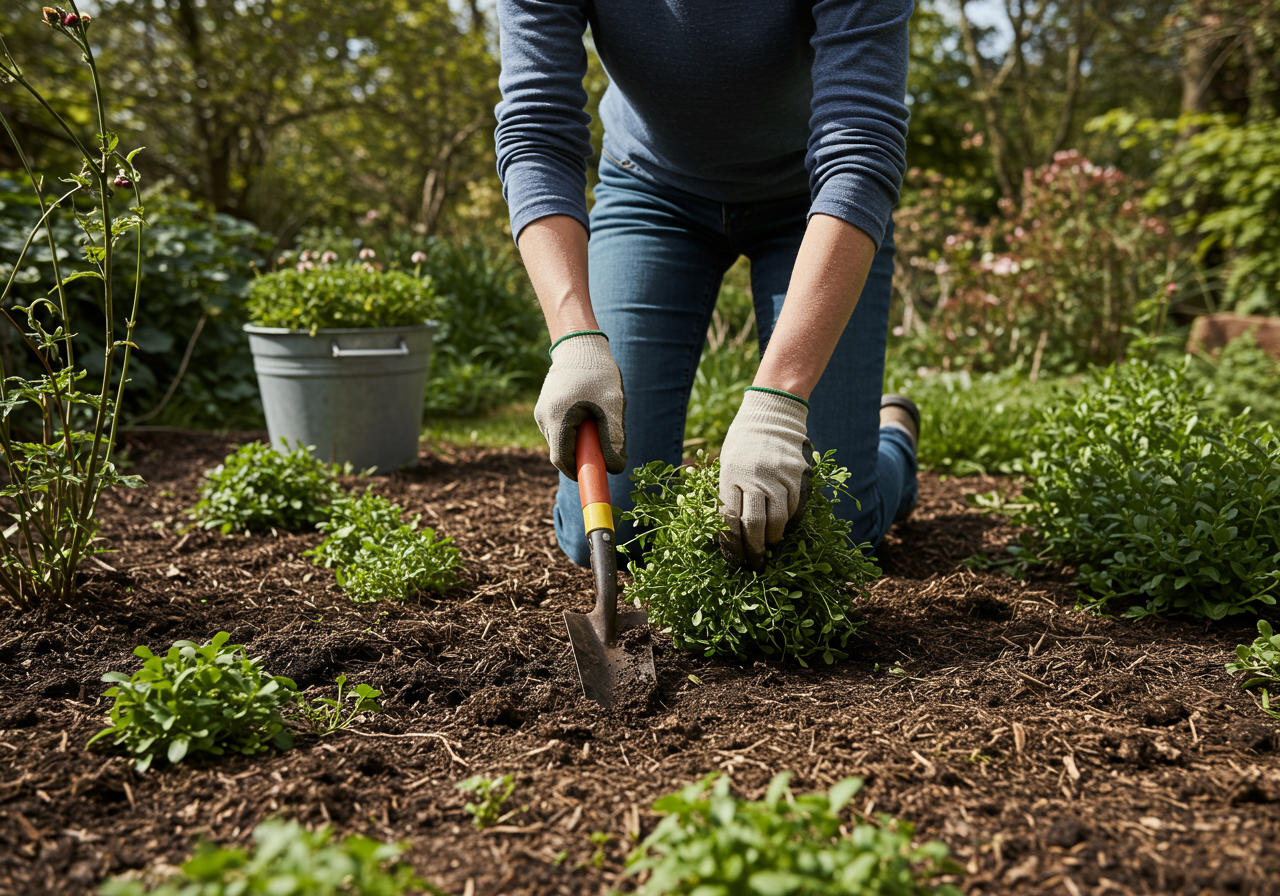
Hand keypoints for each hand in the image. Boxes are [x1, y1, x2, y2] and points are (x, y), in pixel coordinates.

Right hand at [533, 332, 625, 478]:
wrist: (580, 346)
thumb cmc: (598, 373)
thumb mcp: (611, 406)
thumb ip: (613, 438)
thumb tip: (615, 468)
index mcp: (558, 416)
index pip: (562, 459)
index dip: (578, 473)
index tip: (592, 478)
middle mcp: (544, 416)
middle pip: (561, 452)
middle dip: (582, 456)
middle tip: (604, 448)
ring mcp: (541, 412)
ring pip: (560, 441)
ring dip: (578, 443)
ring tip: (598, 421)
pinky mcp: (545, 408)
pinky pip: (559, 430)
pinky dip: (573, 432)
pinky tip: (588, 413)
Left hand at [718, 389, 813, 569]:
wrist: (771, 414)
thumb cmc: (743, 444)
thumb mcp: (727, 464)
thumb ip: (729, 493)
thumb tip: (730, 531)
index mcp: (730, 476)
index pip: (728, 521)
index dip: (732, 546)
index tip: (735, 561)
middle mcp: (754, 478)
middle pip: (753, 525)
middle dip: (753, 550)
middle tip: (755, 564)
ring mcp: (777, 477)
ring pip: (777, 520)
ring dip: (773, 538)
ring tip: (769, 544)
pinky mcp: (797, 476)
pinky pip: (794, 508)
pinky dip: (788, 522)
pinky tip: (783, 527)